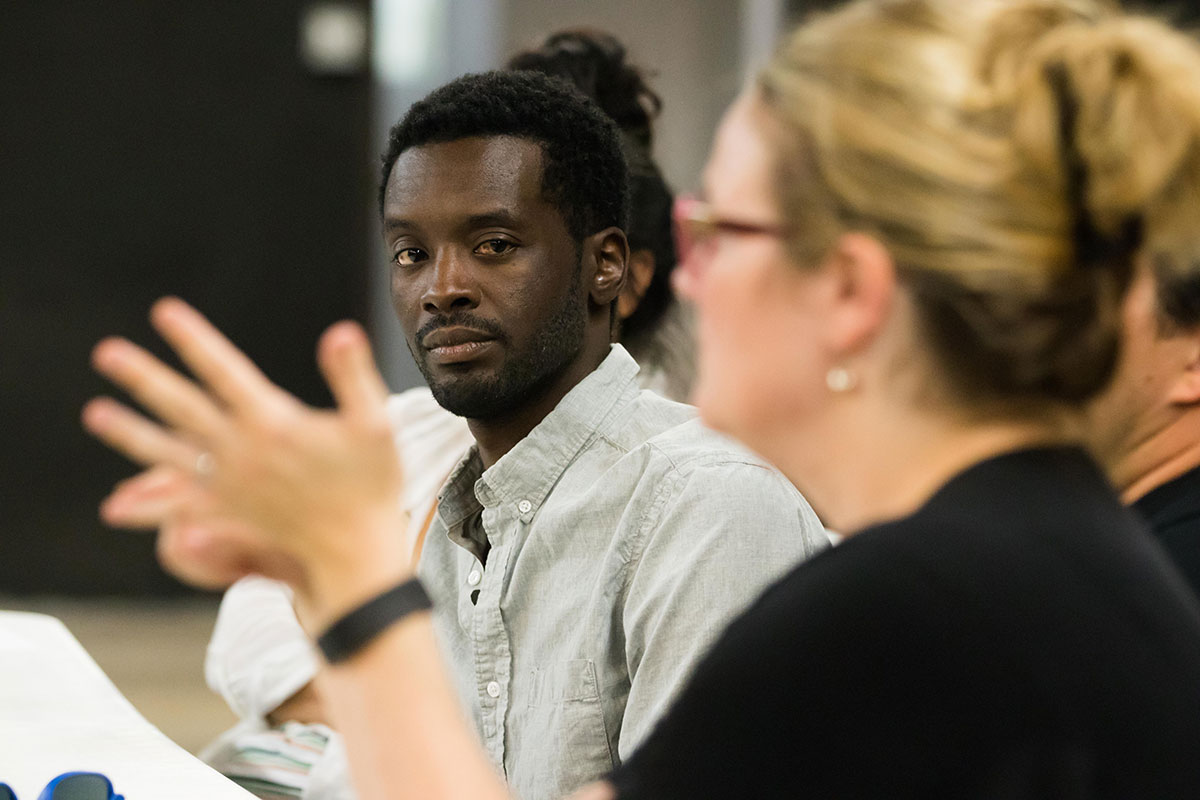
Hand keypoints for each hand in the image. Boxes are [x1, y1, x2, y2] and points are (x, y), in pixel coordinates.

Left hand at [83, 298, 410, 626]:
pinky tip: (116, 504)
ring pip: (167, 455)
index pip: (225, 372)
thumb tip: (341, 333)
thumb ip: (354, 376)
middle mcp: (242, 453)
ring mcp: (229, 486)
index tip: (163, 312)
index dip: (194, 340)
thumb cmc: (370, 485)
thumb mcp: (376, 424)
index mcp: (274, 425)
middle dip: (143, 378)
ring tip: (95, 414)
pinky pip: (178, 505)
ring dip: (130, 433)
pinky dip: (147, 503)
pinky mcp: (227, 513)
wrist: (355, 551)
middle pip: (182, 408)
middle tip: (106, 353)